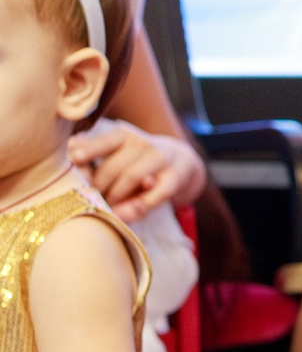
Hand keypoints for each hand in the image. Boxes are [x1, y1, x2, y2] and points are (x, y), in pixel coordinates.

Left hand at [68, 118, 205, 221]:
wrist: (180, 161)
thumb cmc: (137, 161)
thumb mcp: (118, 152)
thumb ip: (93, 153)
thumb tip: (70, 150)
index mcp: (123, 136)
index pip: (105, 142)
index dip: (89, 150)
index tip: (74, 158)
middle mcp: (143, 143)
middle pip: (114, 166)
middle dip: (99, 187)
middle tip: (89, 201)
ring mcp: (161, 159)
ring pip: (133, 177)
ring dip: (116, 197)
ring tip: (105, 209)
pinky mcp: (175, 176)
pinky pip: (157, 193)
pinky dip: (139, 206)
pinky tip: (125, 216)